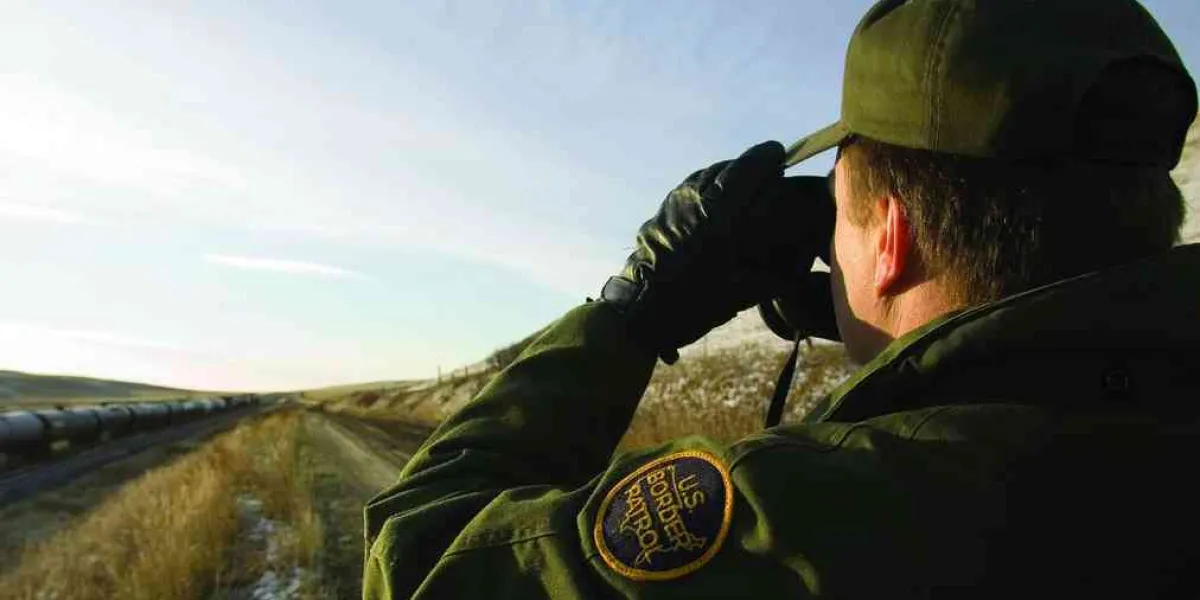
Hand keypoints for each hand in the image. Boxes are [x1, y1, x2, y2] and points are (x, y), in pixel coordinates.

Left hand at [599, 141, 833, 362]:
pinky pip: (686, 189)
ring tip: (743, 185)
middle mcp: (691, 203)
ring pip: (702, 176)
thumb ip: (769, 281)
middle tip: (768, 171)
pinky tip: (713, 202)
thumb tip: (793, 277)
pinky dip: (705, 186)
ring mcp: (671, 207)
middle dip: (748, 166)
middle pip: (724, 169)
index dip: (764, 159)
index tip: (779, 154)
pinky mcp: (658, 215)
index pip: (744, 172)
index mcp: (715, 218)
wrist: (637, 314)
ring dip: (725, 174)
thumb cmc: (689, 307)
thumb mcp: (737, 296)